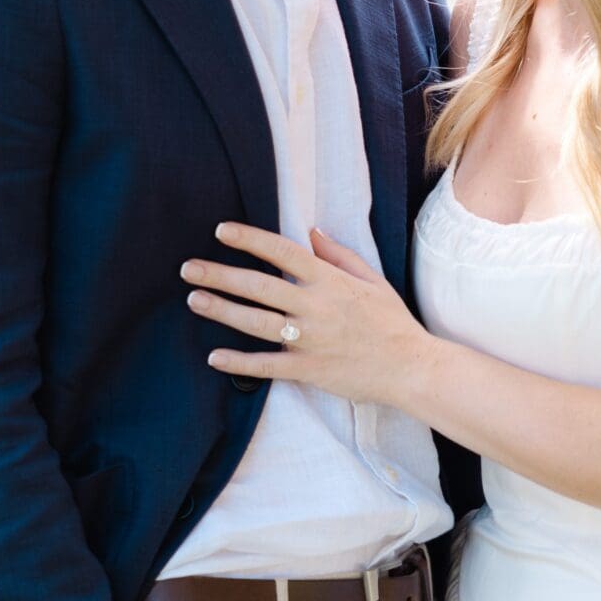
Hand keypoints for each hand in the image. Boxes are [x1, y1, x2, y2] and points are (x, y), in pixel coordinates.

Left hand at [182, 222, 430, 409]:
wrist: (411, 367)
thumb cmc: (392, 322)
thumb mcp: (372, 280)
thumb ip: (339, 255)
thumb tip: (311, 232)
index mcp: (329, 281)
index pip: (282, 252)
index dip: (250, 240)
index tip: (221, 231)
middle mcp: (315, 307)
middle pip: (259, 286)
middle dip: (221, 275)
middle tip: (189, 269)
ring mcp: (309, 339)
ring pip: (256, 323)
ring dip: (222, 311)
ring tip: (193, 301)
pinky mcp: (308, 369)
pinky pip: (267, 365)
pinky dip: (240, 362)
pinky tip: (215, 357)